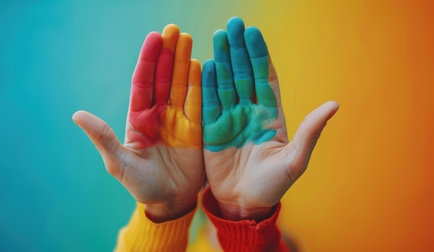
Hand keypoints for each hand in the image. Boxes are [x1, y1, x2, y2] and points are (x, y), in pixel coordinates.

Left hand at [73, 25, 203, 221]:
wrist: (170, 201)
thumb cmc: (142, 185)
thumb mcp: (119, 163)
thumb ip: (102, 137)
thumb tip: (76, 115)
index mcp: (139, 118)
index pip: (143, 83)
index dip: (148, 60)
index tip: (154, 37)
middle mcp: (159, 114)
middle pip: (164, 78)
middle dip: (168, 54)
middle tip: (173, 30)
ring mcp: (180, 120)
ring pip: (182, 85)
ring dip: (184, 62)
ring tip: (187, 39)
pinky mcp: (198, 129)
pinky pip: (200, 103)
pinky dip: (202, 85)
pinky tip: (203, 66)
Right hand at [202, 17, 338, 220]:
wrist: (245, 203)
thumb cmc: (274, 185)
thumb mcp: (296, 160)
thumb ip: (310, 132)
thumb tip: (333, 104)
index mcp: (271, 115)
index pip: (265, 78)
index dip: (259, 56)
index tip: (253, 33)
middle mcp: (249, 112)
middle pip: (243, 74)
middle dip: (238, 50)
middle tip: (232, 25)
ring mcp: (229, 119)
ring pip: (224, 83)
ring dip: (221, 60)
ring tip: (218, 37)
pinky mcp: (210, 131)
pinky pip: (207, 104)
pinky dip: (205, 86)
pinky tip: (203, 66)